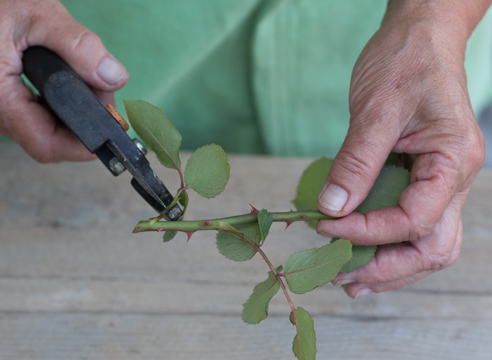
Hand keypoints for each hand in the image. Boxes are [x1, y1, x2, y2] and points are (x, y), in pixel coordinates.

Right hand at [0, 0, 127, 161]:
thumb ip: (78, 47)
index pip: (47, 144)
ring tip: (89, 81)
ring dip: (74, 111)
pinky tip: (72, 81)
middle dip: (85, 121)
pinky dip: (59, 103)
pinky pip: (36, 115)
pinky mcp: (5, 102)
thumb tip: (114, 78)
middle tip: (104, 91)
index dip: (84, 143)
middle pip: (50, 140)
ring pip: (44, 129)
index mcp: (0, 99)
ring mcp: (0, 110)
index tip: (112, 125)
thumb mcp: (38, 15)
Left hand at [316, 0, 487, 297]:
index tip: (324, 228)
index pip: (414, 220)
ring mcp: (438, 182)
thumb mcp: (376, 109)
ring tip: (348, 280)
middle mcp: (453, 180)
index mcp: (453, 162)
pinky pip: (408, 224)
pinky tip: (357, 251)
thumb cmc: (404, 62)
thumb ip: (356, 163)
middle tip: (341, 278)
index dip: (368, 232)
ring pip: (424, 245)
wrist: (418, 38)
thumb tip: (331, 209)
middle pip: (430, 248)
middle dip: (385, 268)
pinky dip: (383, 244)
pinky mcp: (418, 179)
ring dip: (387, 267)